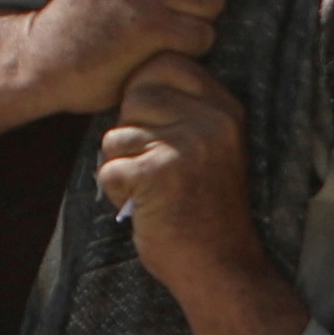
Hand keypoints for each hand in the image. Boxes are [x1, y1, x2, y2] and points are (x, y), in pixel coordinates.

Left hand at [99, 53, 259, 297]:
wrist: (221, 270)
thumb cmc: (204, 210)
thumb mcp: (209, 147)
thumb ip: (183, 110)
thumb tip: (131, 81)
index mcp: (225, 108)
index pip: (164, 64)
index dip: (145, 95)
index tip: (160, 134)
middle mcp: (212, 120)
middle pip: (134, 96)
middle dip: (131, 134)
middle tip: (157, 170)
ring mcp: (188, 146)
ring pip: (116, 136)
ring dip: (123, 168)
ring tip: (154, 193)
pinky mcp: (161, 174)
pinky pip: (108, 170)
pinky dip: (116, 195)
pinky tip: (146, 209)